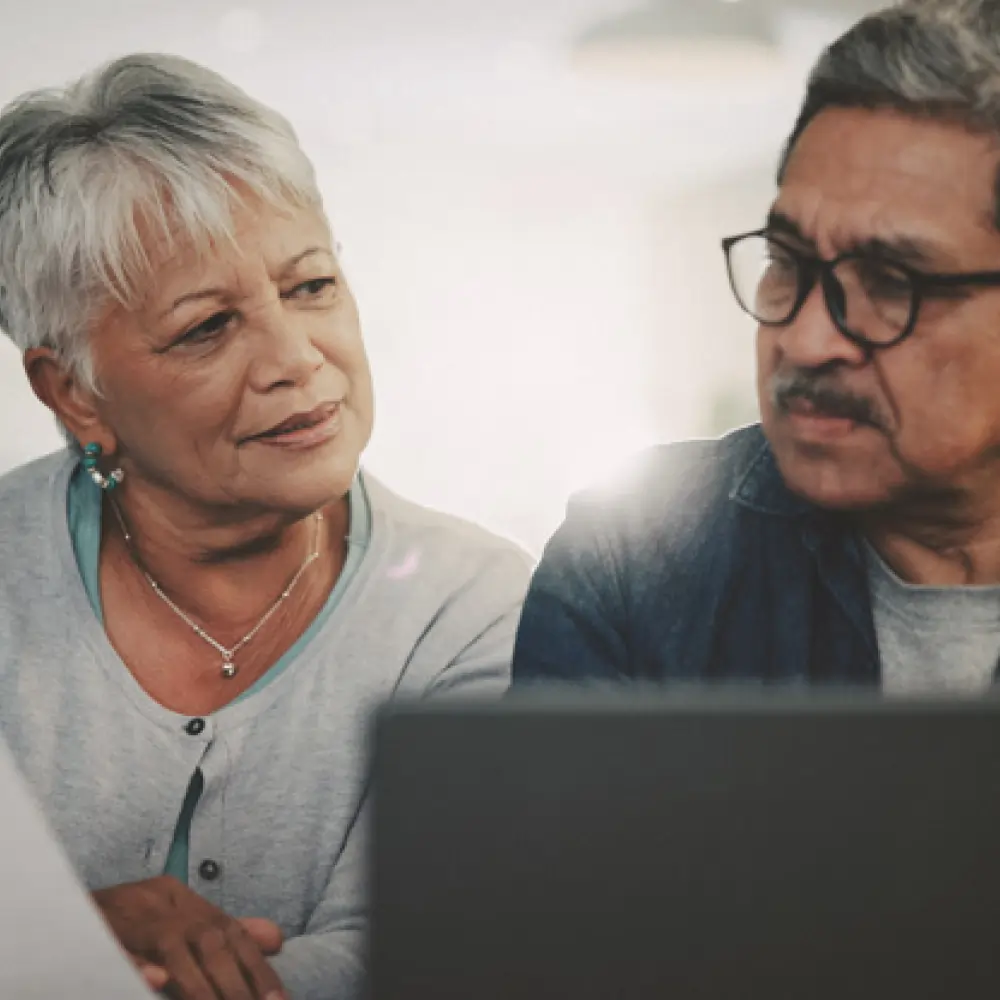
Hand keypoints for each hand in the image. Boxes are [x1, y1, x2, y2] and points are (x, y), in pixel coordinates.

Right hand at [92, 876, 286, 999]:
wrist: (68, 901)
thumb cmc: (133, 918)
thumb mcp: (181, 918)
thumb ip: (227, 930)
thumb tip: (276, 938)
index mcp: (186, 902)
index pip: (231, 934)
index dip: (257, 967)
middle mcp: (165, 905)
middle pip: (210, 941)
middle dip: (237, 981)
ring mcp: (132, 917)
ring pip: (173, 949)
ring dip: (198, 986)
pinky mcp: (98, 932)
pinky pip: (118, 952)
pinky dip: (136, 967)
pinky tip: (155, 983)